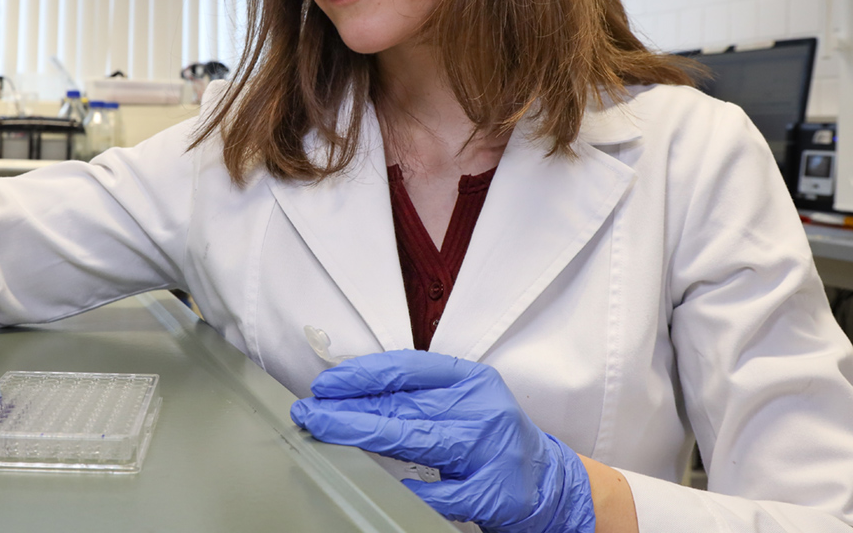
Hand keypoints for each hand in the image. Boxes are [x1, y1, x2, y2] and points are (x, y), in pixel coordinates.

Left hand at [290, 351, 594, 532]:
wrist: (550, 482)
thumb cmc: (492, 437)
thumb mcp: (462, 404)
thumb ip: (418, 397)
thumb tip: (352, 394)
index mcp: (471, 380)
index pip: (407, 368)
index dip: (362, 374)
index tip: (326, 383)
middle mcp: (481, 409)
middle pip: (403, 405)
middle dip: (349, 408)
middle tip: (310, 411)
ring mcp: (488, 450)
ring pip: (416, 439)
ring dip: (363, 435)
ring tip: (326, 432)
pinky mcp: (492, 491)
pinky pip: (442, 492)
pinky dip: (412, 489)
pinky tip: (384, 483)